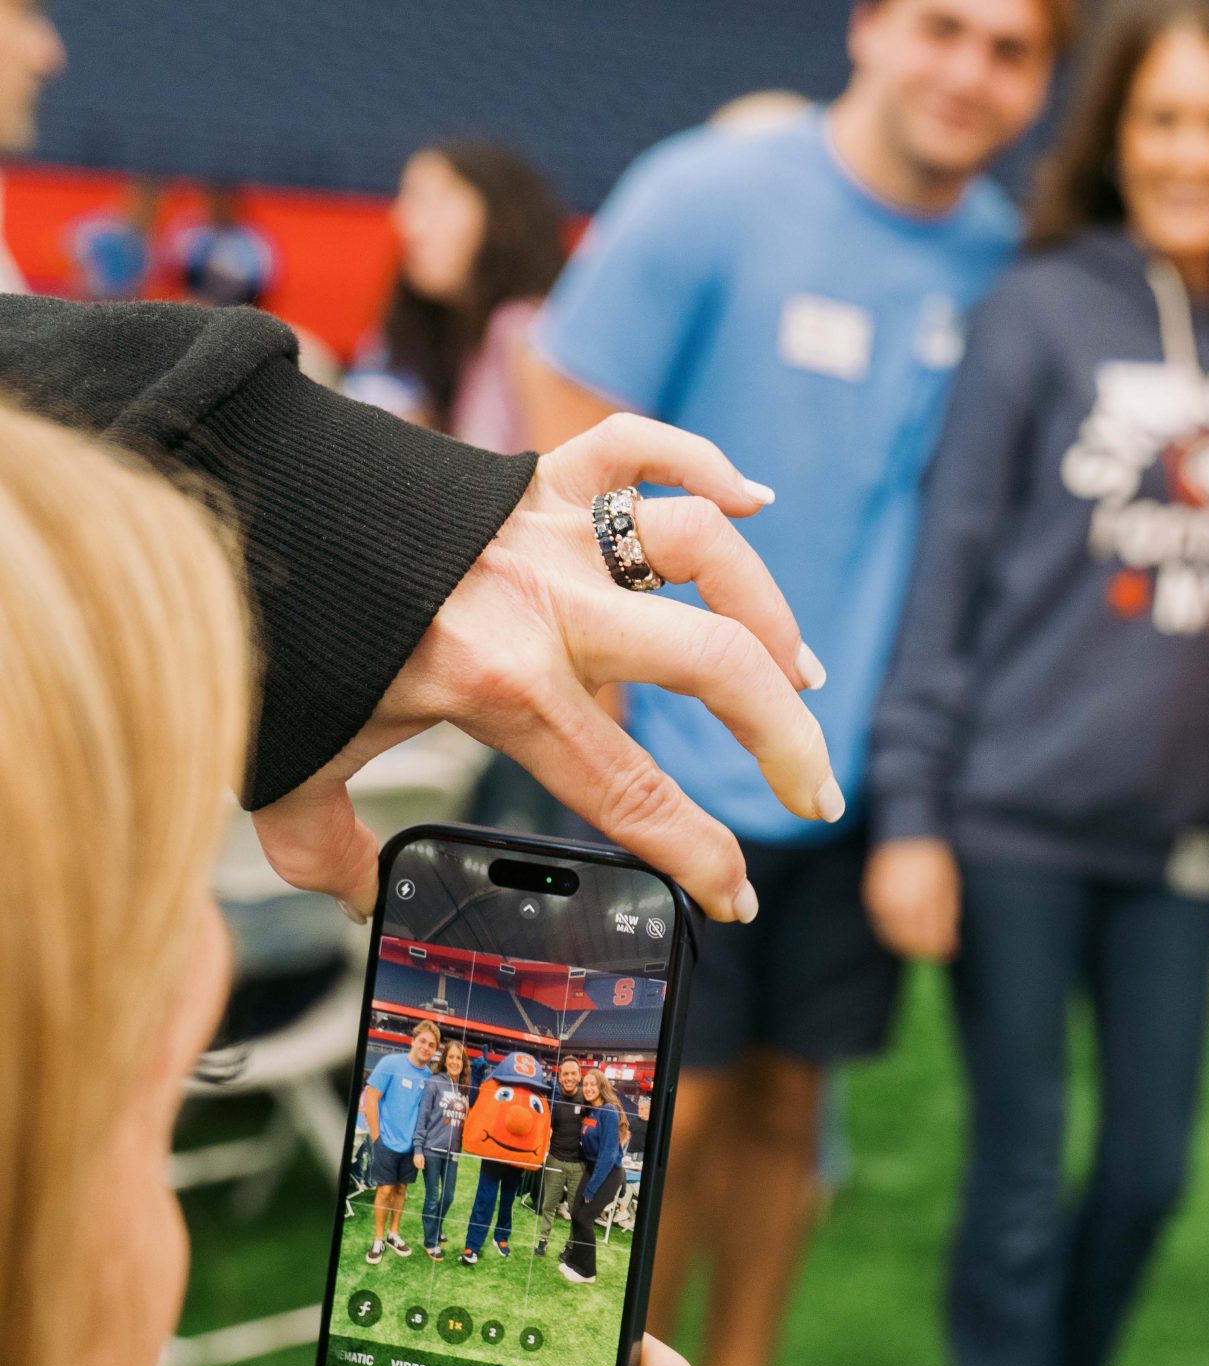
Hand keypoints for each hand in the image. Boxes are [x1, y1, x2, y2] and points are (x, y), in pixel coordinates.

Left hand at [252, 415, 841, 923]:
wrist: (221, 492)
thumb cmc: (267, 634)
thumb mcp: (287, 763)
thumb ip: (328, 848)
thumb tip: (365, 900)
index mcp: (499, 684)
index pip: (633, 792)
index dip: (699, 858)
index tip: (735, 899)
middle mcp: (546, 602)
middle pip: (716, 666)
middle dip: (785, 741)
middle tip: (812, 792)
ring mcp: (550, 528)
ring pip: (705, 549)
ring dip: (767, 611)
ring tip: (796, 671)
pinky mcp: (536, 474)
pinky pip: (639, 447)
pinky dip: (702, 461)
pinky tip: (754, 497)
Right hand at [864, 837, 960, 962]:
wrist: (906, 834)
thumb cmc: (933, 860)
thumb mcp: (948, 886)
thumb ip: (948, 917)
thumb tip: (949, 947)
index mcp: (927, 899)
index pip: (932, 936)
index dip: (939, 949)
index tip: (945, 954)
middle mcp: (903, 901)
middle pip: (912, 941)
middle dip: (924, 950)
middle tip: (932, 952)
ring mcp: (885, 901)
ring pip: (895, 937)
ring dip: (907, 944)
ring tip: (918, 943)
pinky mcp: (872, 899)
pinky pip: (882, 926)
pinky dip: (892, 934)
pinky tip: (902, 932)